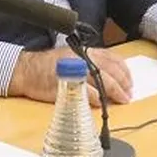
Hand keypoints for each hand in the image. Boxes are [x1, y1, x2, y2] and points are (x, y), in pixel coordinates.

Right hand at [9, 46, 132, 105]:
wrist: (27, 70)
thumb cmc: (48, 65)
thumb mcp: (71, 58)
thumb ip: (89, 63)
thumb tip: (108, 76)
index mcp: (86, 51)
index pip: (113, 58)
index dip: (124, 71)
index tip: (130, 82)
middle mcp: (83, 59)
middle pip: (110, 70)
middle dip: (123, 84)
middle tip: (128, 94)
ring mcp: (76, 71)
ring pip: (103, 81)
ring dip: (115, 93)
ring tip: (121, 100)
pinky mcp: (68, 85)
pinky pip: (88, 93)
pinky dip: (97, 99)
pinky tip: (101, 104)